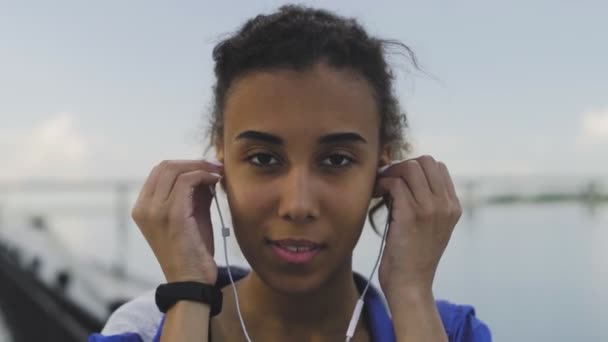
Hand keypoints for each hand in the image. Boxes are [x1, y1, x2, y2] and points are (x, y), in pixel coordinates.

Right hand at [131, 160, 223, 283]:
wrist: (192, 281)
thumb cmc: (193, 252)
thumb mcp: (190, 217)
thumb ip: (193, 195)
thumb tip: (205, 171)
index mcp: (142, 208)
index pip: (159, 172)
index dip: (184, 164)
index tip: (207, 167)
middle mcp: (143, 208)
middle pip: (165, 166)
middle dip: (193, 162)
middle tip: (216, 166)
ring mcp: (155, 211)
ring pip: (176, 170)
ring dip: (201, 166)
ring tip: (218, 172)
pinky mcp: (172, 214)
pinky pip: (187, 180)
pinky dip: (203, 175)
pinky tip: (216, 181)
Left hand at [373, 155, 460, 296]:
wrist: (411, 284)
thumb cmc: (413, 256)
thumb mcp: (429, 226)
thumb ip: (426, 202)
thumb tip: (403, 176)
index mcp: (453, 206)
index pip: (438, 167)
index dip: (415, 169)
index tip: (399, 181)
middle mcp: (446, 205)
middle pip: (426, 161)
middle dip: (403, 166)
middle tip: (388, 181)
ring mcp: (430, 208)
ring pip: (410, 167)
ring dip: (391, 173)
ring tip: (382, 188)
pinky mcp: (411, 214)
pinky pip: (395, 182)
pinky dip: (382, 183)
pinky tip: (377, 195)